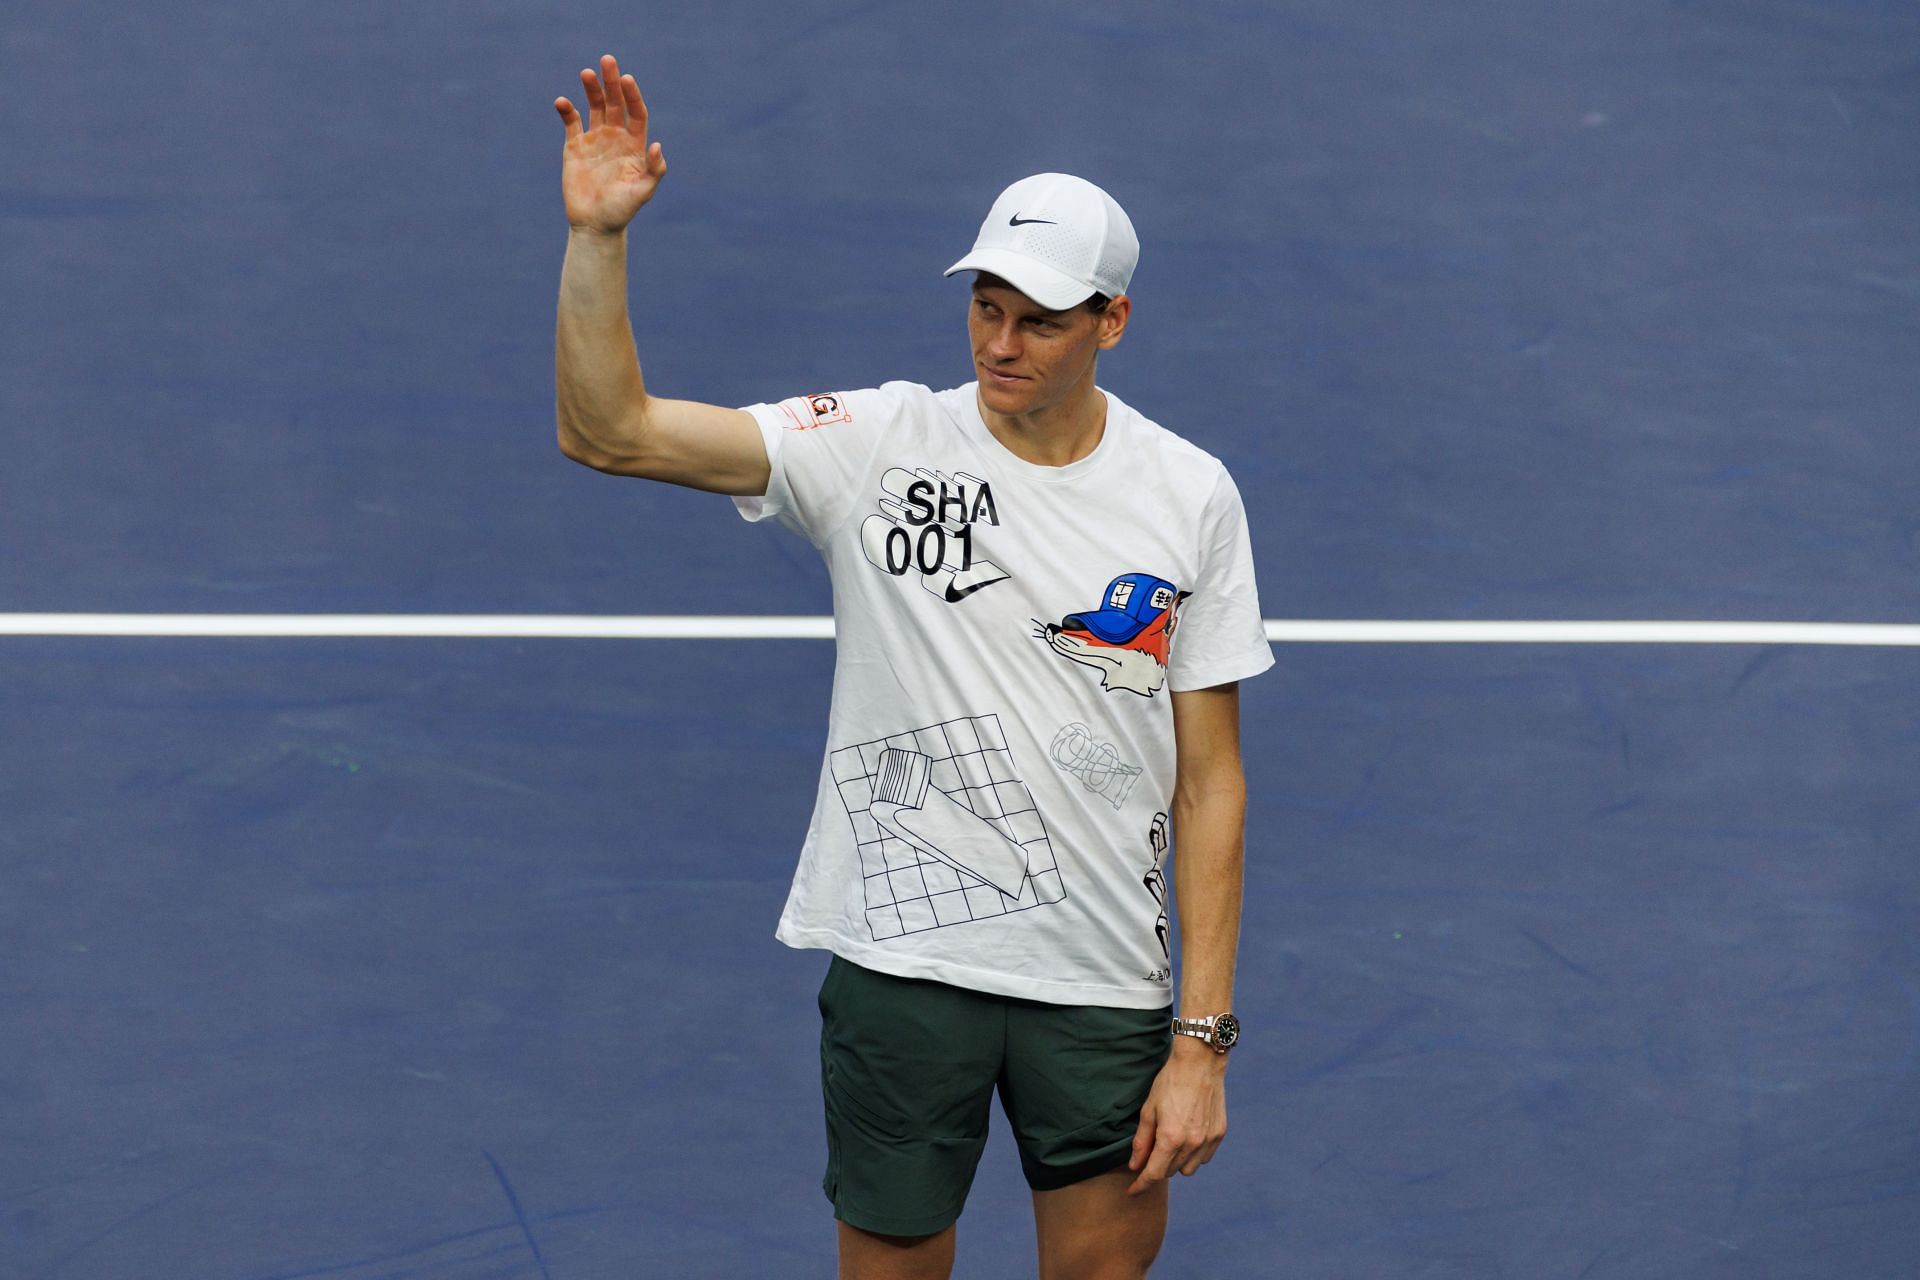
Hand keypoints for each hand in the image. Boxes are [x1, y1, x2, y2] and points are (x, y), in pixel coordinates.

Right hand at [554, 53, 666, 233]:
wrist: (595, 225)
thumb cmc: (622, 211)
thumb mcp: (642, 192)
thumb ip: (653, 170)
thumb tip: (658, 146)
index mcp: (634, 144)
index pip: (636, 112)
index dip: (632, 95)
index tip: (627, 79)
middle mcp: (616, 137)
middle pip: (616, 102)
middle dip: (612, 82)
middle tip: (607, 60)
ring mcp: (595, 140)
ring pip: (594, 107)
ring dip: (591, 89)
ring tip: (586, 72)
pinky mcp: (575, 146)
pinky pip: (571, 122)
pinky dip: (567, 110)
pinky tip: (562, 101)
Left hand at [1125, 1042, 1227, 1195]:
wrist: (1200, 1063)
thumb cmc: (1170, 1082)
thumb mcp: (1148, 1110)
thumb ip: (1141, 1141)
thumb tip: (1134, 1165)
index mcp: (1171, 1138)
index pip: (1153, 1174)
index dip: (1140, 1185)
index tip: (1131, 1191)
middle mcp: (1192, 1144)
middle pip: (1169, 1172)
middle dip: (1156, 1167)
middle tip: (1150, 1151)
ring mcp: (1208, 1140)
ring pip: (1189, 1169)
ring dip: (1176, 1163)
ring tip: (1170, 1142)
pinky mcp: (1219, 1134)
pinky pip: (1204, 1157)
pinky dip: (1194, 1154)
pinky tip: (1187, 1137)